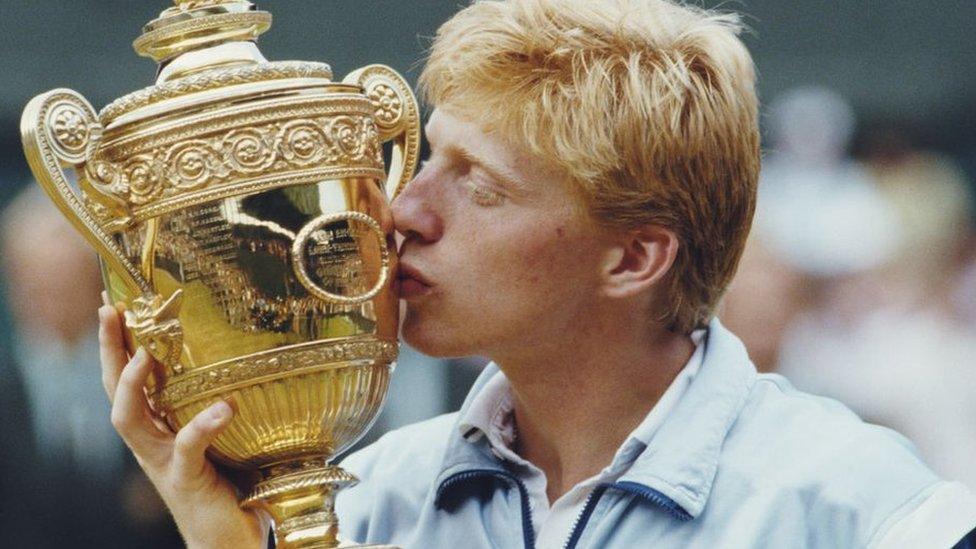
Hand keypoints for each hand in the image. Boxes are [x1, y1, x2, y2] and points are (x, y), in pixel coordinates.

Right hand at [98, 301, 268, 548]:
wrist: (230, 541)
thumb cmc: (235, 485)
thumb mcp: (228, 436)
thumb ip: (232, 401)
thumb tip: (263, 354)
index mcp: (159, 427)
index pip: (128, 378)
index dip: (117, 343)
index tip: (115, 301)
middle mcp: (152, 442)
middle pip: (114, 389)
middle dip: (109, 349)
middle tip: (109, 310)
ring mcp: (163, 462)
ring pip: (129, 419)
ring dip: (132, 384)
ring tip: (144, 355)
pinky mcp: (185, 480)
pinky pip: (186, 447)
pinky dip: (203, 424)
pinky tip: (225, 406)